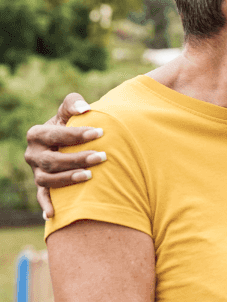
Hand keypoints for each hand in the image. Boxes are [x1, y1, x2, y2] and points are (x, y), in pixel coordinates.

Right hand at [23, 93, 106, 217]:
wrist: (67, 142)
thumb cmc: (70, 124)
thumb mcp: (69, 112)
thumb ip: (74, 103)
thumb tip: (85, 109)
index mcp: (36, 134)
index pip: (55, 135)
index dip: (77, 134)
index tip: (100, 132)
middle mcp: (33, 154)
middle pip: (52, 160)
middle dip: (77, 158)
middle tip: (102, 156)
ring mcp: (36, 172)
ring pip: (47, 180)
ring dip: (67, 179)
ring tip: (89, 175)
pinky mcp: (42, 186)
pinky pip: (42, 197)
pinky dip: (45, 205)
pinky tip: (52, 214)